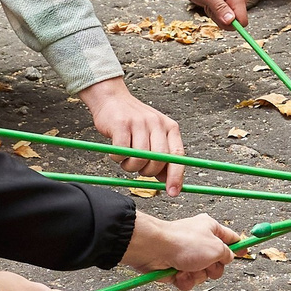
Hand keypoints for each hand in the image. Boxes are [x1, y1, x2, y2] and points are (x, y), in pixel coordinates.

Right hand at [78, 76, 184, 193]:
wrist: (112, 98)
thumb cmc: (133, 121)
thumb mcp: (153, 135)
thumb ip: (162, 157)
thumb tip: (167, 181)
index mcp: (169, 127)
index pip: (178, 156)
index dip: (176, 176)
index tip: (173, 192)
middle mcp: (157, 124)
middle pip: (158, 160)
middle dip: (147, 172)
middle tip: (138, 169)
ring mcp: (139, 123)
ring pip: (139, 158)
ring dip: (130, 166)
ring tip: (125, 160)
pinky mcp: (121, 124)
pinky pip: (121, 152)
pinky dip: (117, 158)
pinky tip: (116, 152)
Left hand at [124, 212, 242, 290]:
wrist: (154, 249)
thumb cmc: (183, 243)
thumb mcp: (216, 248)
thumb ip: (227, 254)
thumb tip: (227, 257)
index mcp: (210, 229)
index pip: (230, 238)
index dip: (239, 246)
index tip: (245, 253)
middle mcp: (199, 242)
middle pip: (217, 262)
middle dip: (213, 268)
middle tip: (206, 263)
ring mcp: (187, 256)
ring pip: (203, 274)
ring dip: (197, 275)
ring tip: (188, 268)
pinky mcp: (176, 268)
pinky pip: (188, 280)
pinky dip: (185, 280)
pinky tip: (178, 273)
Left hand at [181, 0, 249, 27]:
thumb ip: (219, 8)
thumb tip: (231, 21)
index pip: (242, 22)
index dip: (229, 24)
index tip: (217, 16)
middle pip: (235, 22)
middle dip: (220, 19)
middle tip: (210, 6)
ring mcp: (236, 0)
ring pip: (229, 20)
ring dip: (217, 15)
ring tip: (210, 3)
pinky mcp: (231, 1)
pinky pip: (225, 15)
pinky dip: (216, 12)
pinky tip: (211, 2)